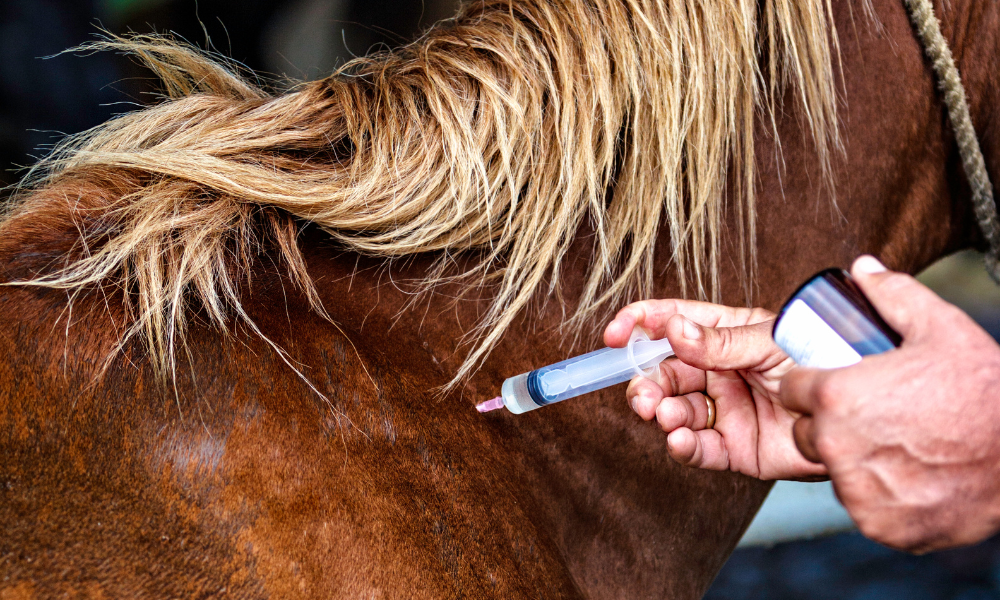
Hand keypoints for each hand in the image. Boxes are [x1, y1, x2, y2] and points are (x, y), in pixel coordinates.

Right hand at [604, 300, 827, 479]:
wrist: (861, 414)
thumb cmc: (825, 362)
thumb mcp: (771, 342)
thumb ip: (719, 341)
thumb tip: (672, 328)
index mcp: (724, 335)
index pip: (670, 322)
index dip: (639, 324)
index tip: (615, 335)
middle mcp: (719, 371)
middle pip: (665, 372)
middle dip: (647, 383)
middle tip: (645, 397)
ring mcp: (725, 409)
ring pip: (676, 410)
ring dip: (663, 413)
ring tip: (668, 417)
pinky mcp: (735, 447)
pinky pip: (699, 448)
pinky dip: (682, 446)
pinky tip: (678, 440)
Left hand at [781, 256, 999, 551]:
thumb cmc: (984, 390)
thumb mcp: (941, 327)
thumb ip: (891, 294)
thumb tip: (861, 268)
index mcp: (836, 397)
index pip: (794, 389)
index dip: (814, 384)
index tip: (838, 384)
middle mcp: (837, 446)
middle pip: (807, 432)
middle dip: (829, 423)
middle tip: (872, 416)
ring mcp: (857, 489)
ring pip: (833, 470)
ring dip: (853, 460)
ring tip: (895, 444)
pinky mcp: (879, 524)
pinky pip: (861, 505)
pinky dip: (880, 495)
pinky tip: (908, 475)